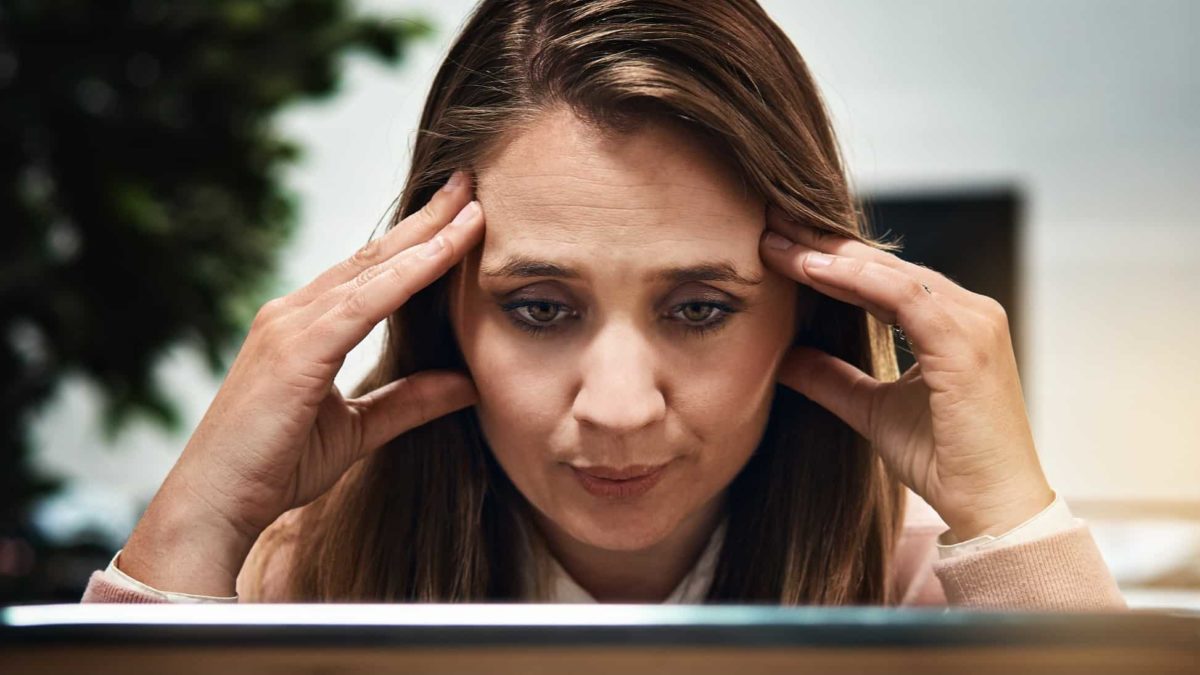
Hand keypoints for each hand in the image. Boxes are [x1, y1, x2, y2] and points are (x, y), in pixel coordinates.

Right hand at [120, 171, 484, 595]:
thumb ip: (409, 401)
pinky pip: (364, 303)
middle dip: (426, 218)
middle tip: (470, 182)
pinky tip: (442, 253)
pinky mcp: (296, 349)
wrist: (215, 504)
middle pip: (375, 255)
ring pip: (373, 269)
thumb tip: (467, 382)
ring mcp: (291, 325)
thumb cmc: (275, 467)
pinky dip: (407, 275)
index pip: (373, 272)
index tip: (461, 212)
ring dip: (426, 236)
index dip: (418, 241)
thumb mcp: (358, 429)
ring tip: (470, 204)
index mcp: (306, 326)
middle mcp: (295, 313)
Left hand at [759, 206, 1053, 542]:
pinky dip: (855, 280)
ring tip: (778, 243)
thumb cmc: (944, 462)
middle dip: (823, 244)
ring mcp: (973, 322)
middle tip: (771, 224)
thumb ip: (832, 379)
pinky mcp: (967, 341)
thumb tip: (783, 357)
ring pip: (889, 272)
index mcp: (950, 322)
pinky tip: (812, 269)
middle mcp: (968, 311)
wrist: (991, 508)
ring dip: (829, 256)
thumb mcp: (872, 410)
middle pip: (883, 265)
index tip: (778, 246)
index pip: (881, 278)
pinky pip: (903, 295)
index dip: (828, 260)